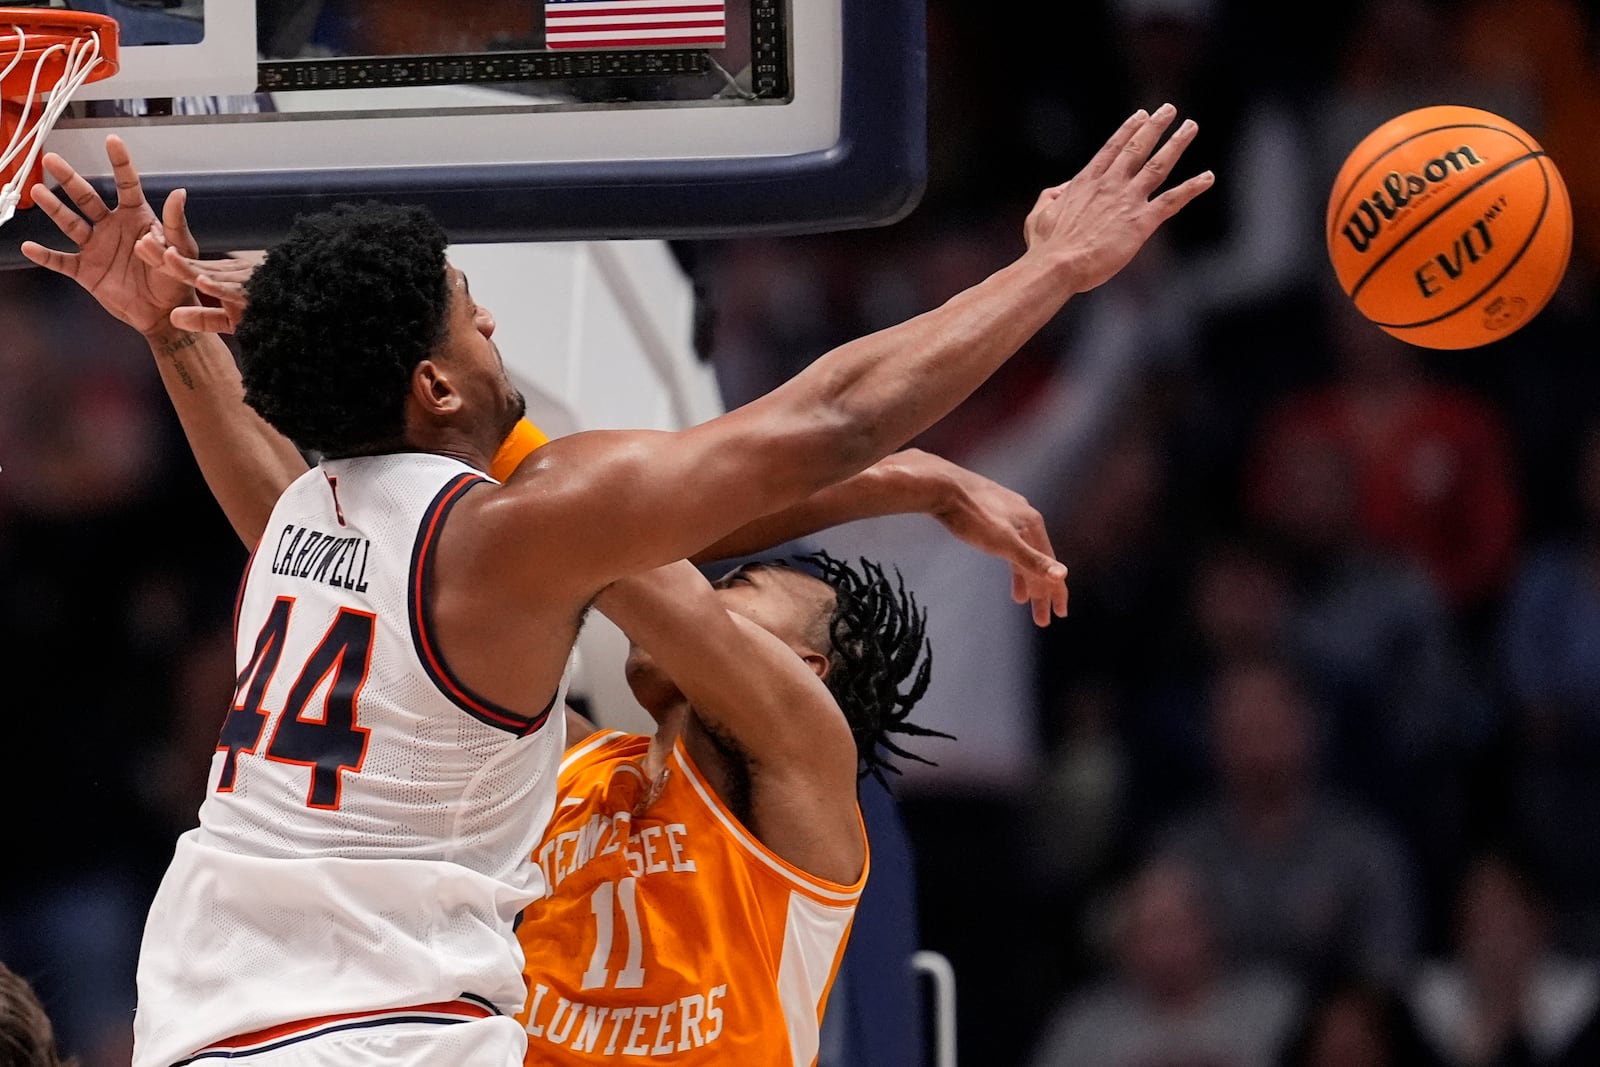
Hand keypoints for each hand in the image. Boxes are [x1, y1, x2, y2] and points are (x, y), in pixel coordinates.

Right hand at [19, 135, 198, 335]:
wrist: (164, 312)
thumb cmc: (176, 278)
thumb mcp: (182, 250)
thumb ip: (175, 223)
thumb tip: (179, 192)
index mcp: (137, 218)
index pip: (127, 185)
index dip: (120, 163)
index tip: (112, 140)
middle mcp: (111, 227)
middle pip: (87, 198)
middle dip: (69, 179)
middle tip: (51, 159)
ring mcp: (96, 247)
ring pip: (70, 223)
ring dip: (54, 208)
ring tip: (38, 191)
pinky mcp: (86, 271)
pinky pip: (60, 261)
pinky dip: (45, 255)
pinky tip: (29, 246)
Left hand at [136, 235, 259, 333]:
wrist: (301, 308)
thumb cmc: (266, 313)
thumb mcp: (229, 320)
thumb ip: (202, 319)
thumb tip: (172, 318)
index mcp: (217, 277)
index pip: (184, 266)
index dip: (162, 258)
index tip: (140, 246)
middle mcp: (226, 276)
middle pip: (190, 265)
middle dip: (165, 255)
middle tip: (141, 242)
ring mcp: (239, 284)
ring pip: (208, 274)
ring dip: (187, 267)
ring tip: (166, 256)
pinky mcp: (253, 295)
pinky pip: (233, 291)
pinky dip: (218, 287)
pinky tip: (203, 281)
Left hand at [919, 457, 1068, 626]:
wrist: (940, 485)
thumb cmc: (971, 516)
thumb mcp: (1003, 542)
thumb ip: (1032, 560)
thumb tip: (1063, 575)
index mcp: (1033, 524)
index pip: (1050, 566)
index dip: (1056, 592)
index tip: (1059, 616)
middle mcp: (1025, 516)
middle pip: (1038, 560)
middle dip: (1040, 592)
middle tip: (1041, 620)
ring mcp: (1008, 511)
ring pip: (1021, 550)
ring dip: (1023, 577)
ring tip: (1019, 599)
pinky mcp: (989, 508)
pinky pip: (1008, 540)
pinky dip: (1009, 557)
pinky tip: (1001, 558)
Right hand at [1024, 103, 1213, 293]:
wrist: (1057, 265)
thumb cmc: (1046, 245)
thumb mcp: (1038, 213)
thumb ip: (1051, 196)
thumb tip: (1060, 189)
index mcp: (1086, 182)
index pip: (1111, 148)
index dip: (1128, 130)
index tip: (1140, 116)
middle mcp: (1110, 184)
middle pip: (1137, 148)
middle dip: (1154, 127)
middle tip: (1168, 109)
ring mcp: (1128, 200)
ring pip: (1158, 165)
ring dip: (1177, 144)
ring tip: (1190, 127)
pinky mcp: (1142, 222)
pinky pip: (1173, 200)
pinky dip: (1192, 187)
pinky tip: (1208, 177)